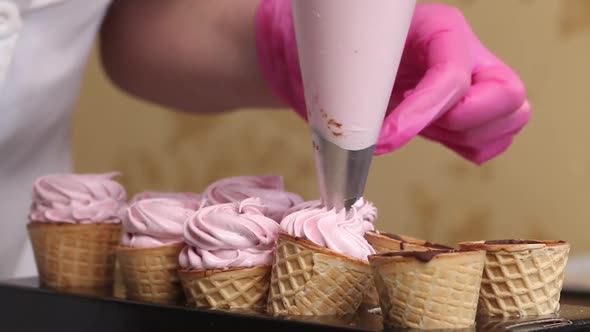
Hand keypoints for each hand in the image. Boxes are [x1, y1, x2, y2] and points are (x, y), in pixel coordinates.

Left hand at [255, 1, 529, 163]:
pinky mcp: (469, 108)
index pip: (452, 75)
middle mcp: (467, 54)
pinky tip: (434, 133)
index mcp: (440, 29)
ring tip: (424, 128)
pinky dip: (468, 147)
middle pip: (508, 94)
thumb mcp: (347, 59)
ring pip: (511, 118)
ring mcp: (475, 82)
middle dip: (466, 123)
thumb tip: (368, 141)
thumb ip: (360, 93)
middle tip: (424, 128)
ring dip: (466, 137)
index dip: (422, 112)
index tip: (389, 135)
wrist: (344, 53)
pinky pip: (492, 140)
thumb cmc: (345, 49)